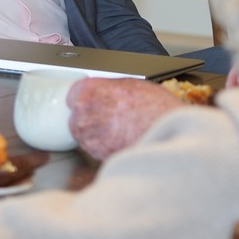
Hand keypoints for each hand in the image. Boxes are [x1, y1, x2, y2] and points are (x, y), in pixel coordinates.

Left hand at [67, 78, 183, 160]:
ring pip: (83, 135)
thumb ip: (110, 88)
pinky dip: (103, 148)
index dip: (86, 99)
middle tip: (110, 119)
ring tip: (117, 131)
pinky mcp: (96, 154)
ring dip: (95, 134)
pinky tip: (119, 141)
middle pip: (76, 116)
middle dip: (90, 118)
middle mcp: (84, 112)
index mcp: (90, 90)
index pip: (73, 94)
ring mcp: (88, 135)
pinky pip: (93, 150)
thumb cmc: (155, 107)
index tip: (92, 103)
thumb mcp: (132, 84)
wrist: (165, 132)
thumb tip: (106, 92)